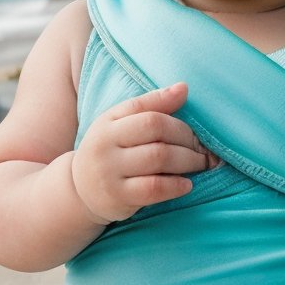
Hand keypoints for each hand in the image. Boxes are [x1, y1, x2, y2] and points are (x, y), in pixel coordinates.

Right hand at [71, 82, 216, 223]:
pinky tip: (187, 185)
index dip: (179, 122)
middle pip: (157, 134)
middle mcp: (106, 145)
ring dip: (188, 161)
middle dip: (188, 141)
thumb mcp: (120, 123)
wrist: (81, 190)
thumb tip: (184, 88)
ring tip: (201, 164)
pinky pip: (153, 188)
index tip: (197, 131)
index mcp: (108, 122)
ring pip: (158, 159)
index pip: (149, 113)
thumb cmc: (110, 150)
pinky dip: (176, 186)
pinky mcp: (118, 197)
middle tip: (204, 150)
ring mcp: (110, 172)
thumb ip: (151, 104)